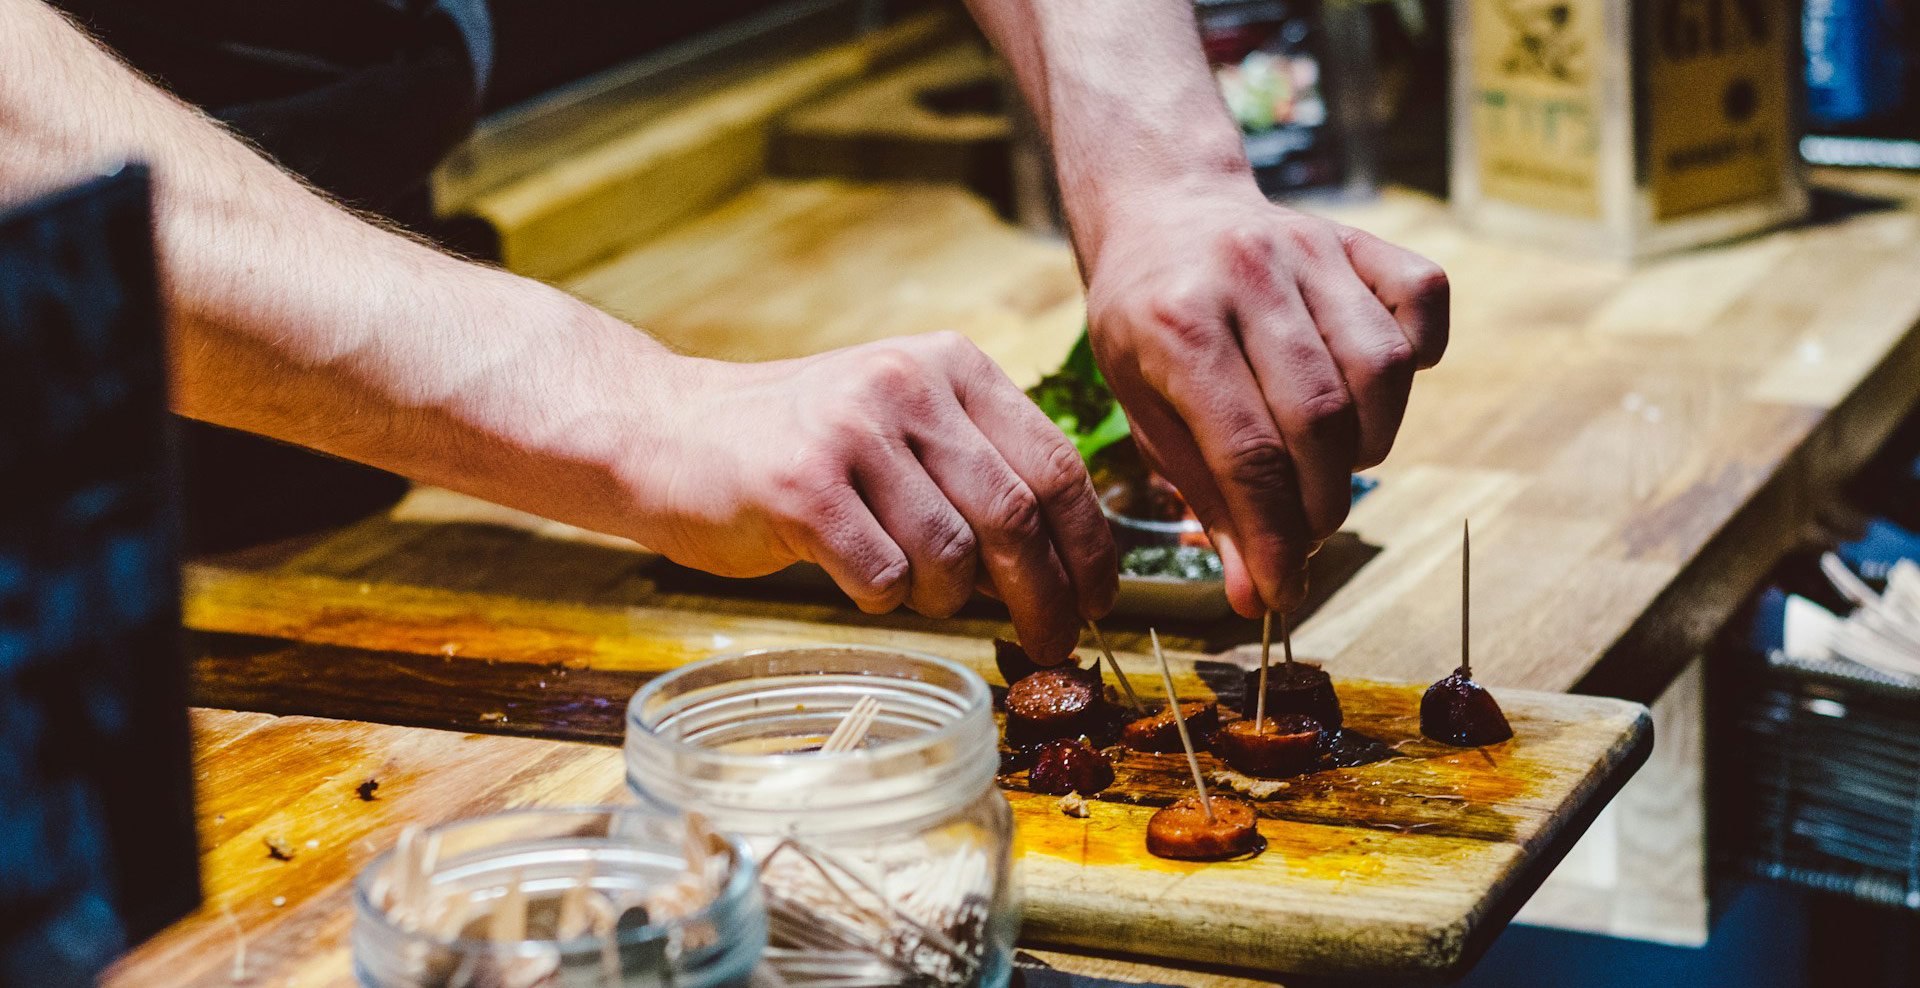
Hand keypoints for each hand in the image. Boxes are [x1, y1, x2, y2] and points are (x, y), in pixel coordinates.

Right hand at [628, 332, 1116, 663]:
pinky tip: (860, 581)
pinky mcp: (800, 485)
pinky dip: (882, 599)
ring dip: (947, 598)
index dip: (1089, 545)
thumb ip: (977, 467)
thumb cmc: (797, 447)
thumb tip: (1067, 562)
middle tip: (1048, 644)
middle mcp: (907, 385)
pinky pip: (881, 576)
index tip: (1099, 599)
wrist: (666, 434)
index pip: (1056, 463)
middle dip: (1044, 596)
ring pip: (951, 555)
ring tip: (920, 594)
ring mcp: (852, 431)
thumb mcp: (901, 424)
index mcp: (950, 366)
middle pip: (1016, 515)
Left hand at [1083, 175, 1447, 616]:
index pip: (1247, 454)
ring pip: (1382, 367)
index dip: (1274, 538)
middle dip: (1323, 501)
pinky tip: (1375, 388)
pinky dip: (1421, 353)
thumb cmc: (1147, 328)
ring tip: (1332, 461)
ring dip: (1370, 442)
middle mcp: (1248, 277)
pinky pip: (1424, 298)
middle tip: (1306, 529)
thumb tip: (1256, 598)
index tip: (1280, 592)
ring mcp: (1309, 249)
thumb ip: (1204, 498)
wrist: (1161, 210)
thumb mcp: (1145, 409)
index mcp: (1176, 325)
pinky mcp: (1356, 237)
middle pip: (1321, 417)